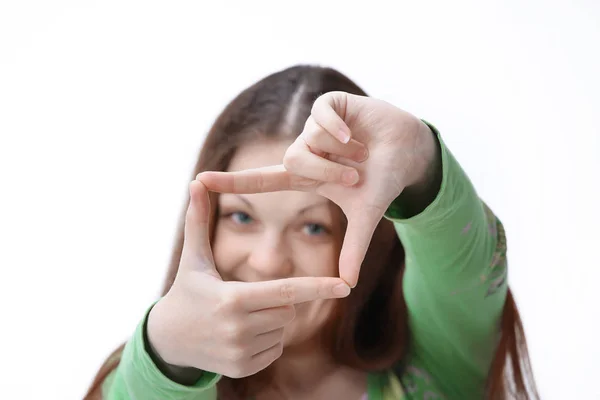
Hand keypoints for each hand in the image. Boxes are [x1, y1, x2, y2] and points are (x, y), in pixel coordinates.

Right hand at [147, 181, 350, 377]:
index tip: (346, 287)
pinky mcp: (243, 369)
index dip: (317, 287)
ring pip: (283, 330)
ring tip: (238, 317)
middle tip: (248, 296)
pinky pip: (276, 349)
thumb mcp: (194, 257)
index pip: (285, 292)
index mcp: (231, 300)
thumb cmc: (187, 290)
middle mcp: (238, 330)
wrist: (169, 339)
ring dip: (271, 320)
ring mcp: (241, 353)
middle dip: (277, 300)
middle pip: (287, 310)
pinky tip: (240, 335)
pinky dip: (266, 340)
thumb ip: (199, 219)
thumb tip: (196, 181)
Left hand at [197, 92, 436, 286]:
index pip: (262, 181)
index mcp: (307, 176)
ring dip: (340, 154)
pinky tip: (356, 134)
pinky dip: (338, 128)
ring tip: (362, 152)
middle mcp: (306, 150)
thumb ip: (353, 248)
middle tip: (354, 177)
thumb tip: (347, 285)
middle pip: (292, 161)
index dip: (232, 183)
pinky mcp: (330, 104)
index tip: (199, 181)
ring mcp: (316, 127)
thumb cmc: (382, 181)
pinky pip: (320, 116)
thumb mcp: (365, 217)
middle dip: (326, 172)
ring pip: (309, 140)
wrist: (409, 152)